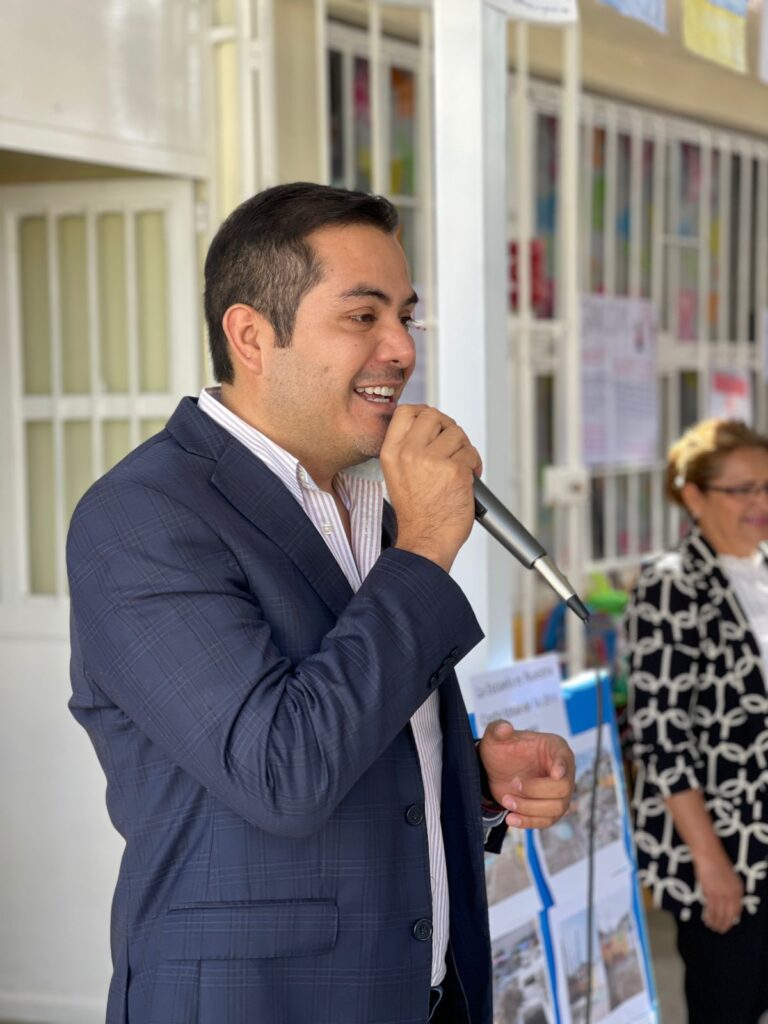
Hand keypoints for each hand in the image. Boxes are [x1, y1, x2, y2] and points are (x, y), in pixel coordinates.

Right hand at [380, 405, 481, 571]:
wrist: (426, 539)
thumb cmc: (416, 512)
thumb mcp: (398, 474)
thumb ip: (409, 447)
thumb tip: (430, 425)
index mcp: (392, 453)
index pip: (405, 411)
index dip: (424, 412)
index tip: (434, 424)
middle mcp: (409, 453)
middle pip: (434, 416)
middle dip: (448, 428)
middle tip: (451, 445)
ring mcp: (432, 461)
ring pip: (457, 433)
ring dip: (464, 449)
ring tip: (458, 468)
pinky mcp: (455, 471)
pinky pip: (471, 453)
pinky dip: (474, 465)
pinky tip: (467, 479)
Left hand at [478, 720, 574, 828]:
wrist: (496, 770)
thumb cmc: (502, 749)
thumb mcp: (495, 737)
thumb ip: (497, 730)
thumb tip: (505, 727)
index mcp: (555, 749)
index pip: (564, 758)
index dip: (562, 766)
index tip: (555, 774)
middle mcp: (563, 772)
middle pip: (563, 788)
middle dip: (536, 790)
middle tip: (513, 783)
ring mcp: (558, 793)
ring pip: (556, 809)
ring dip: (530, 808)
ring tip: (507, 800)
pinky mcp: (548, 810)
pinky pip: (546, 821)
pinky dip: (529, 822)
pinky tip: (511, 818)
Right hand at [694, 850, 743, 932]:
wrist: (708, 854)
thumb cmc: (716, 863)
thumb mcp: (728, 878)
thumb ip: (728, 891)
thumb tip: (724, 904)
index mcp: (738, 889)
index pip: (737, 910)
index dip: (731, 919)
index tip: (727, 924)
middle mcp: (732, 893)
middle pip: (729, 915)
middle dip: (724, 924)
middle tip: (719, 930)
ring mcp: (721, 893)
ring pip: (719, 913)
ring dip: (715, 922)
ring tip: (712, 926)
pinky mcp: (711, 892)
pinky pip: (711, 909)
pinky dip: (709, 916)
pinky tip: (707, 919)